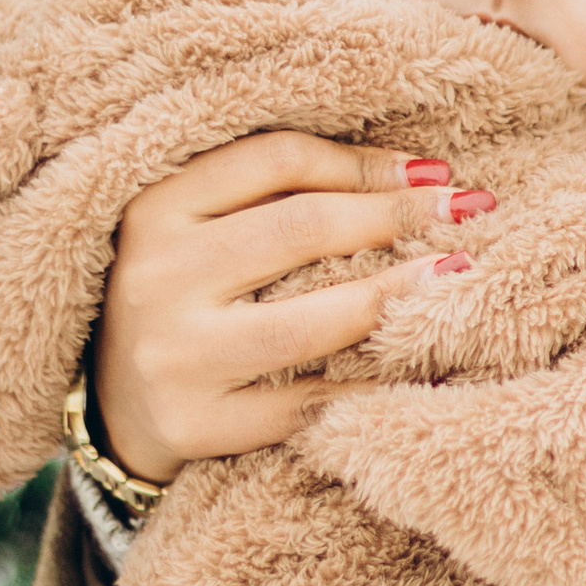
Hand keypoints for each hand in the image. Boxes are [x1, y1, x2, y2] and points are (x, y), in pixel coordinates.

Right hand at [93, 131, 486, 481]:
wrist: (113, 407)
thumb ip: (282, 192)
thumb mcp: (202, 228)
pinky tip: (425, 368)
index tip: (436, 173)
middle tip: (472, 211)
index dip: (365, 163)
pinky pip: (305, 405)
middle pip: (301, 229)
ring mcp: (174, 356)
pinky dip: (370, 388)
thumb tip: (422, 175)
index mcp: (156, 208)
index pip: (277, 161)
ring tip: (456, 276)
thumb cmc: (184, 296)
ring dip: (394, 296)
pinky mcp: (195, 425)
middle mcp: (158, 277)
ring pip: (305, 321)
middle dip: (396, 217)